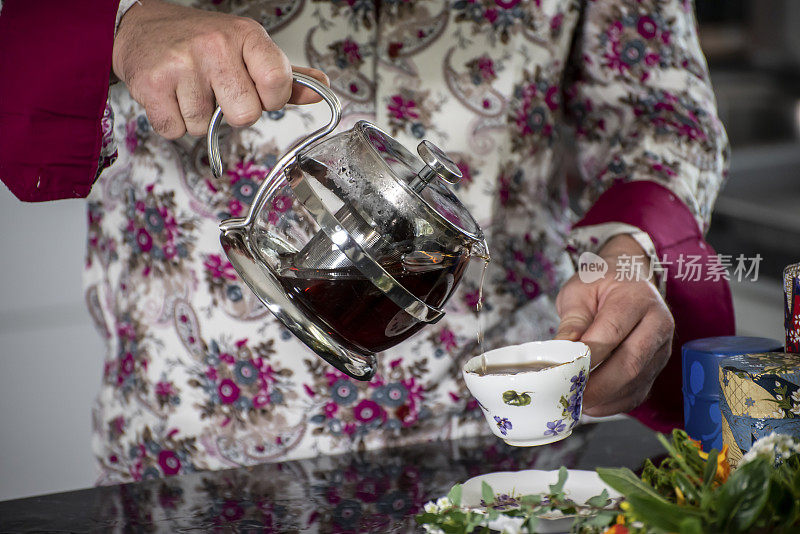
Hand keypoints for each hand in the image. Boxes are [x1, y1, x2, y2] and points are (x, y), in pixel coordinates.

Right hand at [112, 0, 327, 138]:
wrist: (142, 28)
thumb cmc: (200, 41)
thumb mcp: (248, 49)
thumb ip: (286, 76)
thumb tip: (321, 88)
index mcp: (246, 35)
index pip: (278, 85)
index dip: (270, 100)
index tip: (257, 92)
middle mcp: (215, 46)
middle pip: (245, 116)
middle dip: (232, 113)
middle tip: (217, 90)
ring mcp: (182, 64)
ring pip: (206, 127)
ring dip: (198, 117)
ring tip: (189, 88)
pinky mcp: (152, 85)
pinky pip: (176, 130)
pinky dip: (173, 121)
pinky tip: (170, 95)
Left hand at [554, 234, 674, 415]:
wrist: (629, 277)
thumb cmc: (601, 282)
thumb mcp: (579, 291)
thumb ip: (572, 321)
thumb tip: (561, 353)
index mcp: (638, 299)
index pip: (613, 332)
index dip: (589, 356)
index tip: (565, 370)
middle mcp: (657, 324)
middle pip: (630, 363)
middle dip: (598, 386)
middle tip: (570, 397)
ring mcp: (661, 348)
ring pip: (636, 382)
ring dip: (605, 398)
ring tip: (576, 404)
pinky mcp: (657, 366)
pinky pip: (638, 392)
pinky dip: (614, 404)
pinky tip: (592, 405)